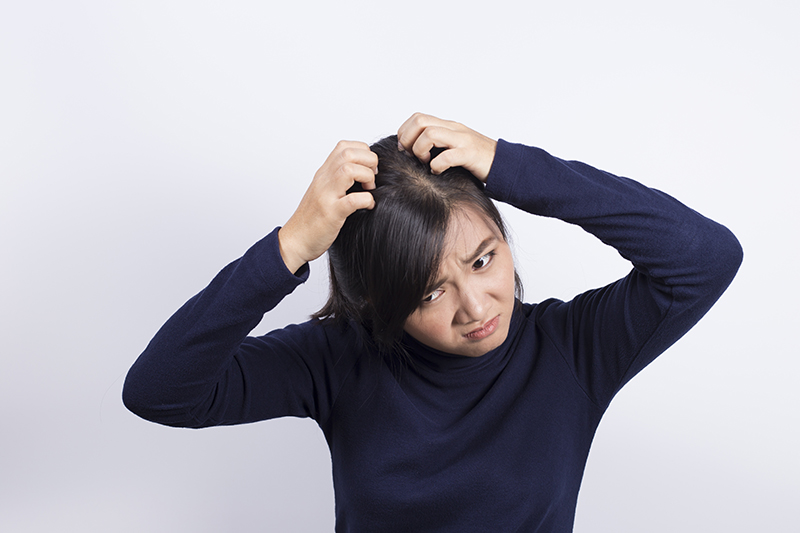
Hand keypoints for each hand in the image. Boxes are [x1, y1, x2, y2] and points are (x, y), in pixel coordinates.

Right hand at [278, 141, 377, 273]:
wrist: (295, 241)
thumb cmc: (312, 219)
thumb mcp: (324, 192)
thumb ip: (338, 180)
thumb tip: (363, 173)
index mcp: (324, 174)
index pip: (344, 146)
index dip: (362, 152)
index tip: (368, 168)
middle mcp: (324, 180)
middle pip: (348, 153)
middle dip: (368, 161)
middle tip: (372, 179)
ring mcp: (326, 196)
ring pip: (349, 170)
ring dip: (366, 177)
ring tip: (369, 189)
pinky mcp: (331, 213)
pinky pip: (352, 200)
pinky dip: (366, 200)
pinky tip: (368, 206)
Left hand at [396, 113, 496, 181]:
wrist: (504, 164)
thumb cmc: (477, 159)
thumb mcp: (453, 146)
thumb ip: (436, 144)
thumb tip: (411, 150)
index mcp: (448, 126)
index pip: (417, 117)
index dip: (405, 132)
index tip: (405, 150)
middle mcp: (453, 129)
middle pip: (420, 121)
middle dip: (408, 139)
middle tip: (411, 156)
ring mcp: (462, 140)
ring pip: (430, 134)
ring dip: (420, 150)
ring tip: (425, 163)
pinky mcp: (469, 154)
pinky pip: (447, 156)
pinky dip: (437, 165)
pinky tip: (438, 172)